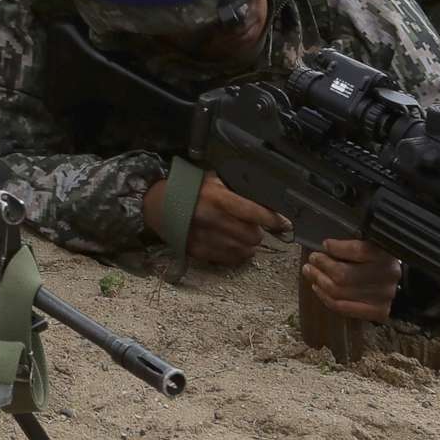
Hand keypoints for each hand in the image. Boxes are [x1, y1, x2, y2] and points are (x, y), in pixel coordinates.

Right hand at [143, 171, 289, 266]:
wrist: (155, 204)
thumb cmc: (188, 188)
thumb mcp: (211, 180)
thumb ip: (235, 190)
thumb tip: (266, 200)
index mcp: (215, 197)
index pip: (253, 212)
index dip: (273, 219)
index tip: (285, 223)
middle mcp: (211, 219)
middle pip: (251, 235)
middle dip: (258, 232)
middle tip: (254, 226)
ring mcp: (204, 238)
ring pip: (243, 250)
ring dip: (248, 244)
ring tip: (243, 235)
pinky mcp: (197, 251)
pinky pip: (228, 259)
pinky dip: (236, 254)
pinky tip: (233, 245)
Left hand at [302, 238, 401, 322]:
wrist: (398, 284)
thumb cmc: (378, 262)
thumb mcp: (371, 246)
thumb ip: (352, 244)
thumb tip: (325, 246)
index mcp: (385, 255)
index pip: (359, 251)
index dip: (338, 248)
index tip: (325, 244)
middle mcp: (386, 276)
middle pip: (344, 274)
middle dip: (322, 265)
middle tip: (313, 259)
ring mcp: (382, 296)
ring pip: (340, 291)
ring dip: (319, 281)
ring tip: (310, 272)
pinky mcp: (377, 311)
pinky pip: (343, 307)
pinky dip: (325, 297)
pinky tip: (318, 288)